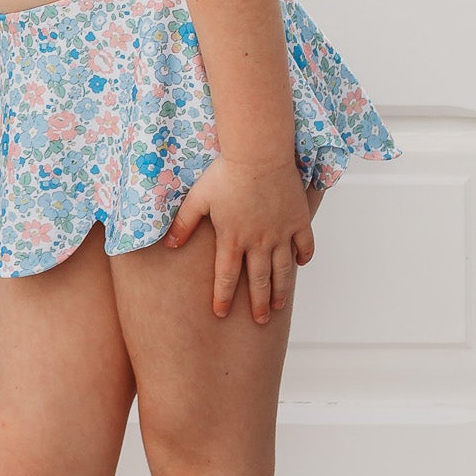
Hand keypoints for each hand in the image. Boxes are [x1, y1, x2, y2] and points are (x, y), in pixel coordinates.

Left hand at [161, 155, 314, 323]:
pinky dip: (304, 257)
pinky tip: (300, 265)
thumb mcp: (198, 198)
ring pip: (283, 270)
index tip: (220, 313)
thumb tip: (169, 245)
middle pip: (259, 281)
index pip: (226, 276)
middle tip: (260, 321)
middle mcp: (258, 241)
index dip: (223, 297)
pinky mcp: (298, 219)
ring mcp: (281, 232)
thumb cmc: (225, 172)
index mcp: (232, 238)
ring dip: (281, 290)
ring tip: (279, 306)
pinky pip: (305, 245)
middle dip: (258, 304)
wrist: (259, 153)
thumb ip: (184, 223)